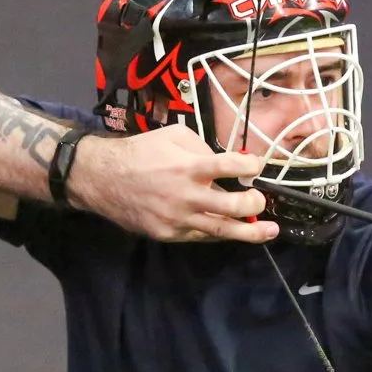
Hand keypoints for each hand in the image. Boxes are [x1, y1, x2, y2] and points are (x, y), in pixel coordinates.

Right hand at [65, 126, 279, 243]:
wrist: (102, 179)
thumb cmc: (139, 152)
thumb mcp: (171, 136)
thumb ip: (201, 147)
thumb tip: (226, 162)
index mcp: (187, 166)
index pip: (229, 166)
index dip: (250, 166)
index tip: (257, 166)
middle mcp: (186, 195)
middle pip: (232, 206)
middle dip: (254, 204)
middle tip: (260, 200)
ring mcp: (177, 219)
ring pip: (221, 230)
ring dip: (250, 232)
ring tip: (269, 231)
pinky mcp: (168, 234)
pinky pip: (200, 236)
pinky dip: (218, 233)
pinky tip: (232, 230)